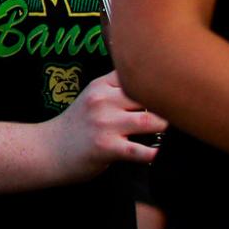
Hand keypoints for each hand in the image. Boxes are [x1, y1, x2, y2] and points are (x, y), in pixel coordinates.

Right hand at [43, 71, 163, 181]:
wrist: (46, 151)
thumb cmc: (75, 127)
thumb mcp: (90, 98)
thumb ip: (116, 88)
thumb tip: (154, 84)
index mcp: (100, 86)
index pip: (137, 74)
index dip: (159, 80)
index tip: (175, 88)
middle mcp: (102, 101)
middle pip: (149, 96)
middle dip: (169, 106)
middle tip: (182, 114)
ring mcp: (104, 125)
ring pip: (150, 121)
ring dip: (166, 128)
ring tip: (172, 133)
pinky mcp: (106, 148)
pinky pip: (141, 151)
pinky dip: (156, 154)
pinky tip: (161, 154)